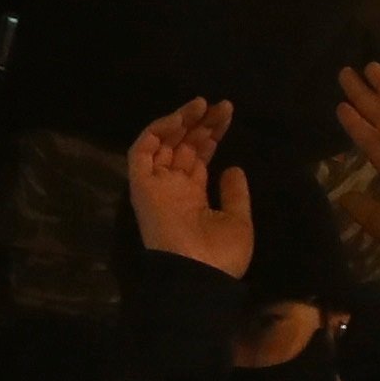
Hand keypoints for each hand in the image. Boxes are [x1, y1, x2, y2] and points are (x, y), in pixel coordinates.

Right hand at [124, 97, 250, 276]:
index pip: (197, 158)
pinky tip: (179, 119)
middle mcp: (172, 189)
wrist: (199, 275)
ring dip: (180, 121)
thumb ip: (233, 193)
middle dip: (199, 124)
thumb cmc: (221, 256)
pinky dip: (156, 132)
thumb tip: (232, 168)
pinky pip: (141, 152)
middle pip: (181, 146)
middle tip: (220, 106)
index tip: (225, 116)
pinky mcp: (141, 186)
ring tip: (202, 105)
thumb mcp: (238, 221)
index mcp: (192, 199)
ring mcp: (156, 186)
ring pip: (162, 143)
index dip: (210, 136)